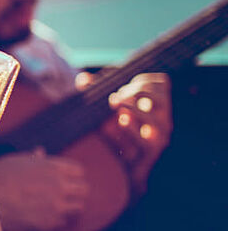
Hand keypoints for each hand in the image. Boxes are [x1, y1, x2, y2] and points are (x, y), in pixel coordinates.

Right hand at [0, 148, 87, 230]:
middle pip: (84, 189)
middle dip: (75, 191)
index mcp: (53, 166)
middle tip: (64, 194)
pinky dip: (55, 219)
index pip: (78, 171)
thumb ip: (34, 159)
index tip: (64, 179)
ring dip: (68, 206)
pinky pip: (62, 220)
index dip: (71, 175)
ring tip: (54, 206)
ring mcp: (57, 205)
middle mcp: (60, 185)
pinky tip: (42, 214)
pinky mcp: (50, 221)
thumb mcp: (16, 162)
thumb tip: (40, 153)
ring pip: (77, 207)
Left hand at [80, 72, 171, 187]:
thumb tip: (83, 78)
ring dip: (135, 108)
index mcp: (156, 105)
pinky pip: (147, 141)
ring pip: (158, 119)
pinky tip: (121, 120)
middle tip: (117, 95)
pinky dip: (133, 129)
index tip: (125, 84)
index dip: (144, 79)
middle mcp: (162, 119)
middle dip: (139, 90)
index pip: (162, 83)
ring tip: (114, 102)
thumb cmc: (113, 131)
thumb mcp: (104, 108)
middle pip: (162, 96)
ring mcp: (159, 136)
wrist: (120, 168)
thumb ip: (94, 92)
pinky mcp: (151, 152)